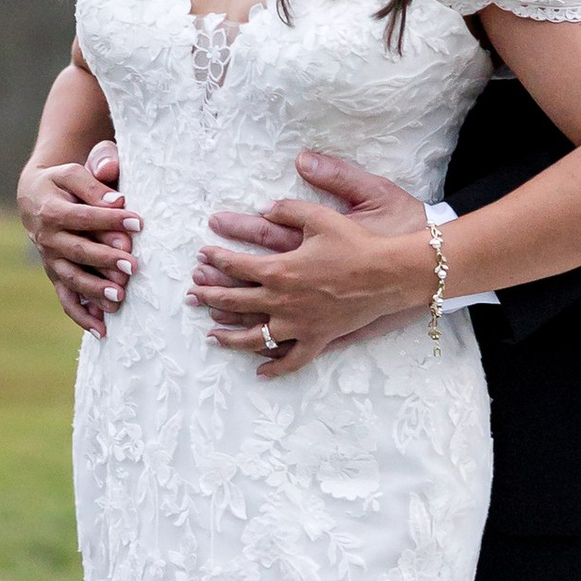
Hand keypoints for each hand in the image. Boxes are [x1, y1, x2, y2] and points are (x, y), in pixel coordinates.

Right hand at [19, 140, 138, 340]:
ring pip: (72, 278)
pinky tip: (103, 330)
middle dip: (105, 260)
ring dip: (94, 290)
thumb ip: (94, 183)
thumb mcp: (74, 172)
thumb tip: (117, 200)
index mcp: (51, 210)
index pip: (83, 217)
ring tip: (119, 297)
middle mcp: (47, 239)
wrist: (35, 196)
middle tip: (133, 265)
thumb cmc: (63, 182)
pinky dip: (82, 316)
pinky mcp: (56, 276)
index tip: (138, 223)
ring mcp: (50, 261)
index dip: (110, 220)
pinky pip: (66, 299)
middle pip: (78, 251)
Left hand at [191, 149, 436, 376]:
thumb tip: (263, 209)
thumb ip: (287, 210)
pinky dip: (274, 368)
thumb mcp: (319, 216)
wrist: (388, 273)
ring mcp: (298, 324)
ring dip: (228, 336)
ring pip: (253, 337)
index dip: (215, 258)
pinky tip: (260, 372)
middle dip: (208, 296)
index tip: (202, 255)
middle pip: (233, 302)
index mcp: (278, 269)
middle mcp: (281, 300)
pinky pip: (291, 360)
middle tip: (192, 294)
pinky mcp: (317, 339)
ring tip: (212, 336)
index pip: (235, 265)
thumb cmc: (355, 243)